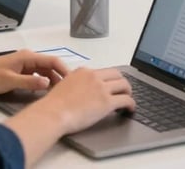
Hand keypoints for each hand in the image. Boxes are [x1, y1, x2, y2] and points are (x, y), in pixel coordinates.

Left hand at [0, 50, 68, 95]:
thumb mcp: (9, 81)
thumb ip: (30, 82)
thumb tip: (48, 82)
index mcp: (27, 56)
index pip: (52, 60)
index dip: (64, 69)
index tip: (73, 81)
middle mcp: (28, 58)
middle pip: (49, 66)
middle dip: (59, 76)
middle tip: (69, 90)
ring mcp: (24, 65)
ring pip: (43, 71)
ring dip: (51, 80)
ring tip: (60, 93)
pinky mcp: (19, 72)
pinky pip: (36, 76)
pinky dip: (42, 82)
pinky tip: (45, 92)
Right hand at [4, 66, 135, 164]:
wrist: (53, 112)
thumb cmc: (53, 104)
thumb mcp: (63, 86)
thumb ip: (74, 84)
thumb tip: (78, 91)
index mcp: (84, 72)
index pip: (103, 72)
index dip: (109, 79)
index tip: (111, 85)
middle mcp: (94, 77)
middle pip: (117, 74)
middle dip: (122, 82)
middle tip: (124, 90)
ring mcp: (102, 88)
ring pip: (124, 85)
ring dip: (128, 91)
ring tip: (129, 98)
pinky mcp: (107, 102)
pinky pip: (126, 100)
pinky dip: (131, 104)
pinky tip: (131, 109)